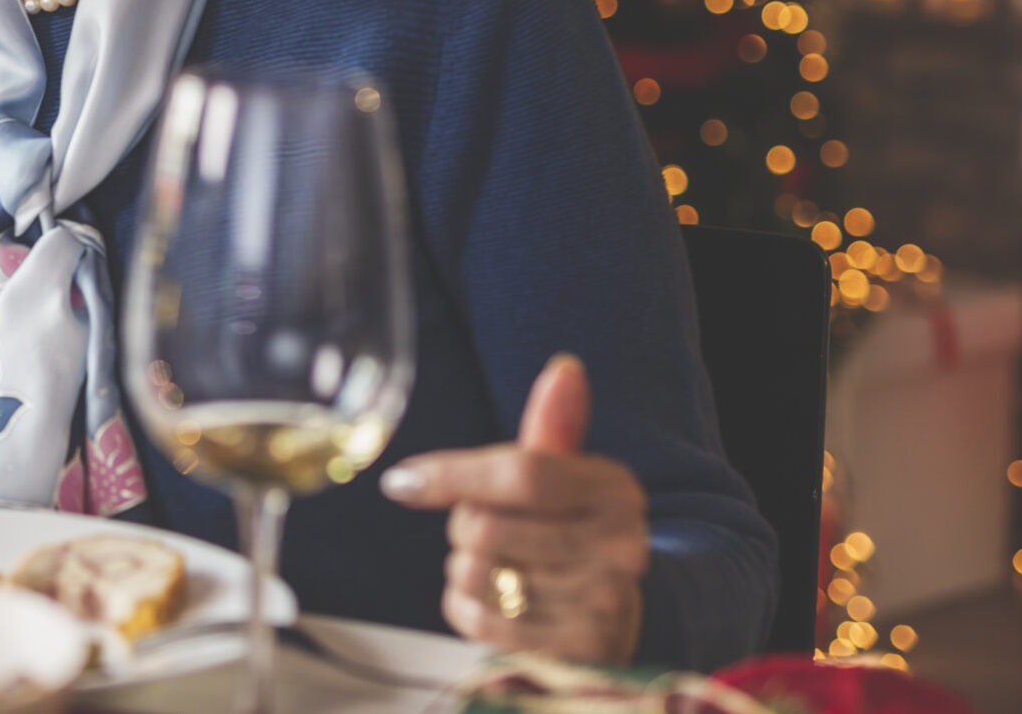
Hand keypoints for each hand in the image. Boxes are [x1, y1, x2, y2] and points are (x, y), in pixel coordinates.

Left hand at [379, 354, 648, 664]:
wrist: (613, 616)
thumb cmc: (571, 532)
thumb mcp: (568, 478)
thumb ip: (552, 427)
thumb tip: (565, 368)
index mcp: (615, 490)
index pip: (522, 472)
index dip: (452, 474)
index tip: (401, 482)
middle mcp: (620, 547)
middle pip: (486, 527)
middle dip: (466, 526)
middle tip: (490, 531)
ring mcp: (602, 605)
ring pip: (475, 573)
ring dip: (465, 569)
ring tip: (501, 567)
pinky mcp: (574, 653)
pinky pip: (477, 620)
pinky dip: (468, 609)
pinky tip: (499, 603)